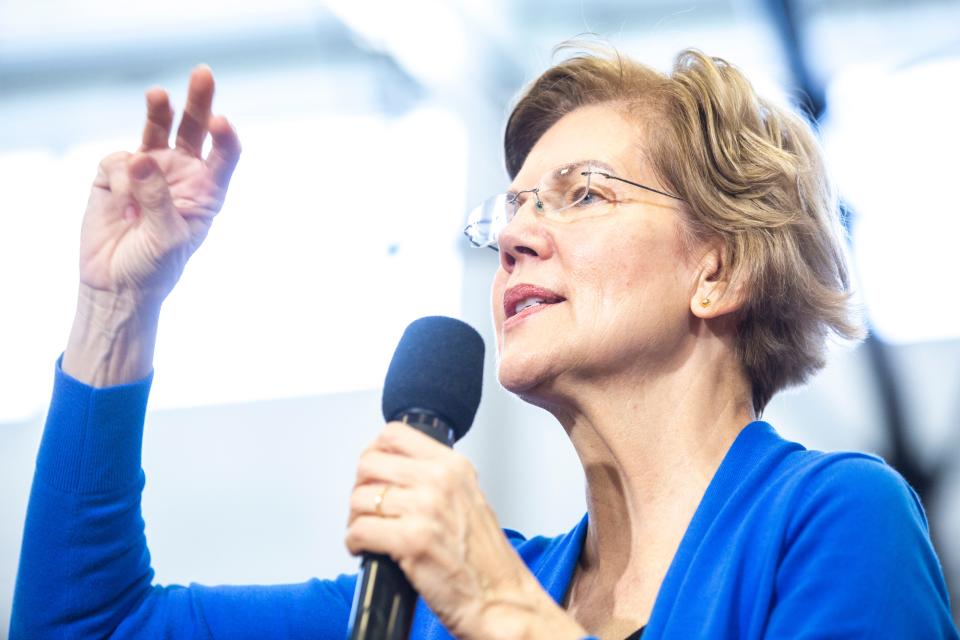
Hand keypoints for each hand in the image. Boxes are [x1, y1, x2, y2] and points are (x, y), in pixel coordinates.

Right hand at [62, 66, 239, 386]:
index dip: (226, 137)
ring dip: (158, 111)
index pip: (224, 155)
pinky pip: (119, 160)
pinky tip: (120, 207)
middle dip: (198, 101)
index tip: (221, 123)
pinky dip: (118, 179)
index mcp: (207, 191)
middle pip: (194, 129)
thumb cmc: (154, 267)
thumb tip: (139, 159)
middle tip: (203, 74)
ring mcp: (150, 169)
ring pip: (157, 129)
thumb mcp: (167, 239)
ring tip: (158, 95)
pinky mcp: (116, 172)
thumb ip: (157, 200)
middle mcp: (182, 174)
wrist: (115, 284)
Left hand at [345, 423, 585, 639]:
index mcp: (454, 467)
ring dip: (356, 518)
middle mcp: (440, 481)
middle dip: (360, 487)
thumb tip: (394, 471)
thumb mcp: (468, 498)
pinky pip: (360, 530)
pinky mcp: (411, 541)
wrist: (500, 599)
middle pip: (369, 464)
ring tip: (369, 532)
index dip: (374, 452)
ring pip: (360, 498)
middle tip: (367, 506)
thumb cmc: (484, 560)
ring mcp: (426, 510)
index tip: (373, 472)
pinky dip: (355, 542)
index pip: (394, 434)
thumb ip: (436, 478)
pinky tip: (366, 549)